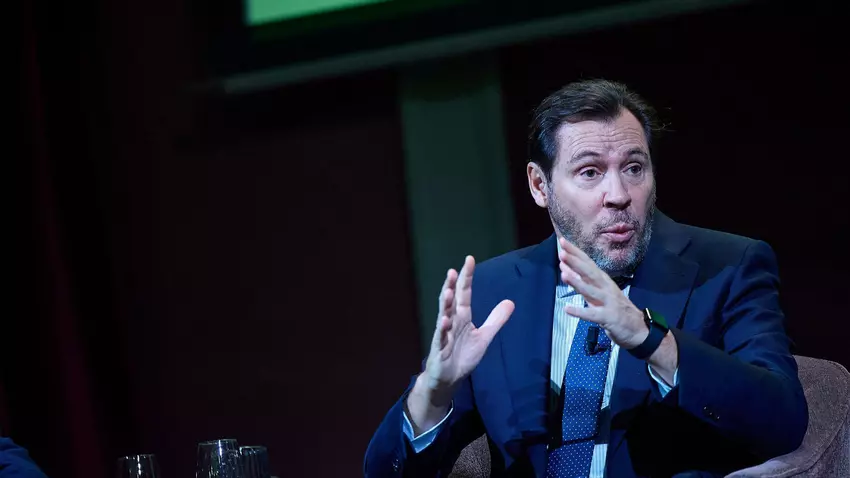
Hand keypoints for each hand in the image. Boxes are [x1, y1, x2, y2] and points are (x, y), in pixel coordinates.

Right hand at [423, 255, 514, 401]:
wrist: (449, 379)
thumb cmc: (463, 356)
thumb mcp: (484, 337)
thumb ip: (496, 320)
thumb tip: (510, 301)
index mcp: (462, 317)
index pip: (464, 293)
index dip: (466, 278)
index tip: (469, 260)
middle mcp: (451, 321)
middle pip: (451, 300)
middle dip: (451, 286)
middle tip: (453, 271)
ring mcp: (443, 333)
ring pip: (443, 315)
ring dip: (445, 304)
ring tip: (448, 291)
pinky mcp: (439, 348)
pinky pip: (440, 337)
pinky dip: (442, 328)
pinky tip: (445, 320)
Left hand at [557, 237, 647, 348]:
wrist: (638, 329)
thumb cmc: (614, 308)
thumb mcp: (595, 293)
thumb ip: (580, 281)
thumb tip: (564, 267)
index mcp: (603, 280)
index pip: (588, 263)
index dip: (576, 252)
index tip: (563, 241)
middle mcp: (606, 288)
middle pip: (590, 273)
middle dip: (576, 262)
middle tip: (562, 252)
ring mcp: (608, 302)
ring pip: (591, 291)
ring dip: (577, 282)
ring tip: (564, 274)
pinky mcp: (608, 317)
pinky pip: (593, 314)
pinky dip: (580, 312)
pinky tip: (568, 309)